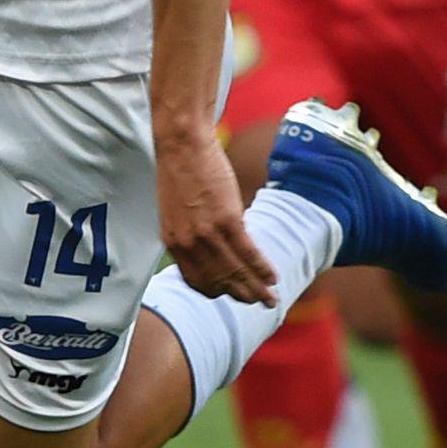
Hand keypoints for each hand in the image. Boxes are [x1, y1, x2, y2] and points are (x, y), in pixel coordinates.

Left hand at [156, 120, 275, 305]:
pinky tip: (273, 276)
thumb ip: (190, 233)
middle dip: (241, 296)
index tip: (231, 294)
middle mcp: (188, 244)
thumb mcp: (176, 210)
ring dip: (256, 288)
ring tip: (271, 298)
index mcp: (173, 243)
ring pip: (236, 272)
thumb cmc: (180, 171)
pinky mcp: (227, 220)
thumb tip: (211, 246)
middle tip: (258, 303)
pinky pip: (248, 254)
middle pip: (220, 282)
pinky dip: (262, 268)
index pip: (197, 281)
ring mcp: (208, 234)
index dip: (217, 291)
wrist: (182, 144)